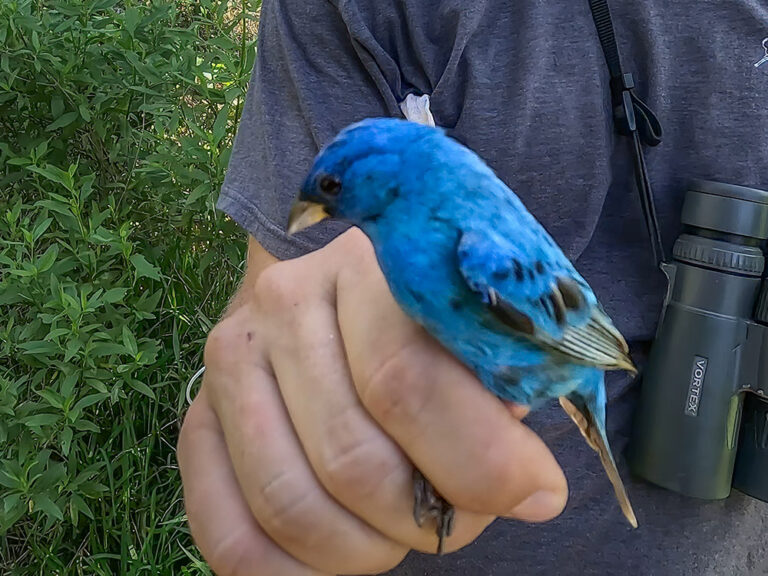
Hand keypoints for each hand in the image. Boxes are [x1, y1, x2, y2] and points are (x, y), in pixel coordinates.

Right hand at [177, 228, 567, 575]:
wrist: (330, 297)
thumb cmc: (418, 320)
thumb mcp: (469, 330)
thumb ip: (501, 391)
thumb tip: (532, 491)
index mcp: (360, 268)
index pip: (407, 381)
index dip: (479, 461)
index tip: (535, 493)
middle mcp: (281, 305)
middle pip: (351, 458)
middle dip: (424, 518)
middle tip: (457, 516)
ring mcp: (228, 364)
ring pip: (293, 506)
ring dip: (367, 550)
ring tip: (403, 529)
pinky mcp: (196, 423)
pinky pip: (231, 537)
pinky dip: (297, 575)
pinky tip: (343, 556)